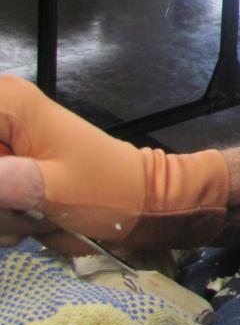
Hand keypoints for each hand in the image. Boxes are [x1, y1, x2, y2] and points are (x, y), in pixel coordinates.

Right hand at [0, 75, 228, 250]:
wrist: (140, 204)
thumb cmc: (107, 189)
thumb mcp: (48, 188)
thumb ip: (0, 185)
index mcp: (5, 103)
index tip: (8, 191)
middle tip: (19, 208)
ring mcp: (0, 145)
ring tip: (29, 215)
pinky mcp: (5, 170)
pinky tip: (25, 221)